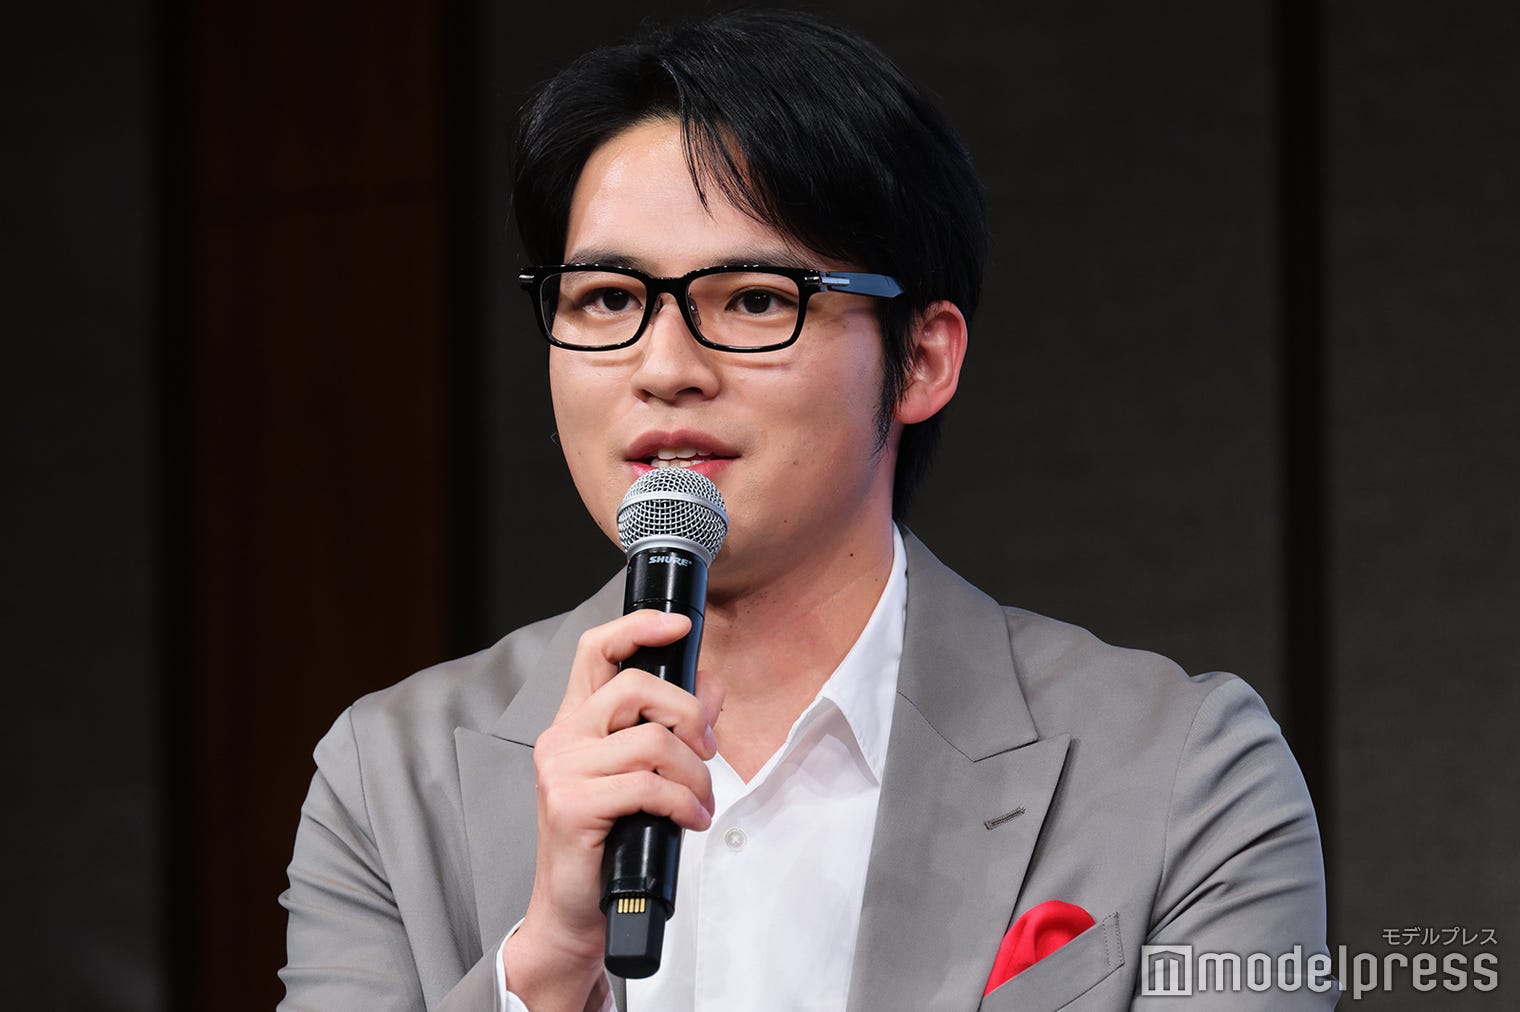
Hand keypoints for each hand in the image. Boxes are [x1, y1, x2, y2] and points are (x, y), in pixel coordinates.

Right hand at [504, 609, 722, 1008]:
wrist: (576, 912)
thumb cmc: (612, 840)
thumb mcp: (644, 774)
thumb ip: (675, 726)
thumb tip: (712, 686)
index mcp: (576, 720)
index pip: (595, 648)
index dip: (638, 626)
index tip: (679, 625)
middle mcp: (562, 737)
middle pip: (634, 687)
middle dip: (688, 714)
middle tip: (706, 750)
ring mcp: (563, 771)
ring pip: (651, 741)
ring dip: (694, 773)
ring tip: (700, 800)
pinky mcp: (572, 806)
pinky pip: (649, 786)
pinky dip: (684, 803)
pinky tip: (690, 820)